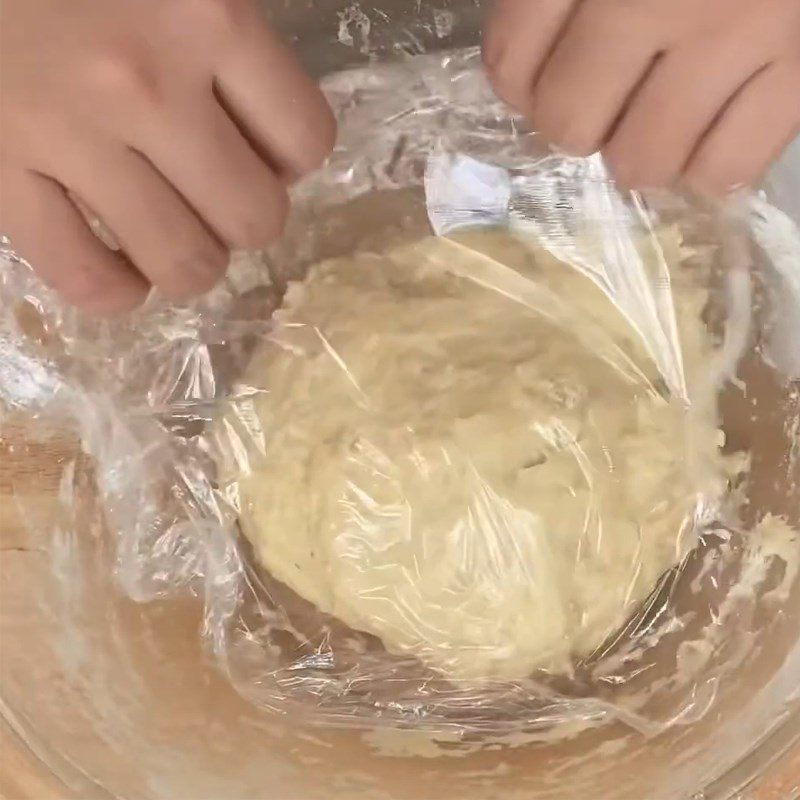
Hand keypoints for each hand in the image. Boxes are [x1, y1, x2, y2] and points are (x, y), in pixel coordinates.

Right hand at [0, 0, 335, 313]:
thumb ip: (228, 37)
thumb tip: (274, 140)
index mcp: (205, 15)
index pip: (304, 139)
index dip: (291, 161)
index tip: (263, 153)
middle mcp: (147, 84)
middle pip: (253, 217)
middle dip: (244, 219)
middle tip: (214, 197)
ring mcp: (67, 135)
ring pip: (184, 263)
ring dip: (190, 262)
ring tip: (172, 235)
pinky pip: (84, 278)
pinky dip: (116, 289)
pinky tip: (119, 268)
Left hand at [485, 0, 799, 192]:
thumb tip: (519, 71)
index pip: (514, 60)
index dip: (519, 84)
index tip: (540, 78)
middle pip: (571, 123)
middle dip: (577, 123)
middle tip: (603, 100)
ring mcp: (737, 32)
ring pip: (643, 159)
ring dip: (640, 152)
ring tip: (660, 117)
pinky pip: (727, 168)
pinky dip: (710, 166)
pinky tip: (713, 130)